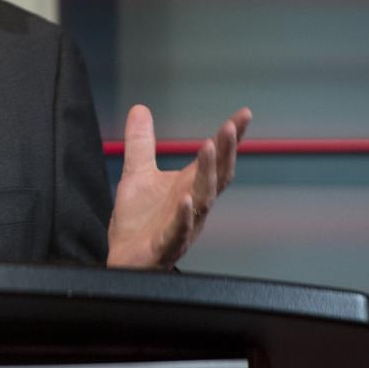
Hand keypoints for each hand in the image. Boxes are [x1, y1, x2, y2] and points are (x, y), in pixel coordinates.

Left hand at [106, 104, 251, 268]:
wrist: (124, 259)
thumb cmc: (138, 221)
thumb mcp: (136, 174)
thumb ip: (141, 143)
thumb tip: (140, 107)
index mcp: (189, 187)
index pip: (215, 160)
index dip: (230, 139)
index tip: (243, 114)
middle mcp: (193, 206)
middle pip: (217, 177)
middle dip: (225, 152)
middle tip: (230, 126)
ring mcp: (183, 226)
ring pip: (202, 201)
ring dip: (208, 175)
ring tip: (209, 147)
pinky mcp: (165, 246)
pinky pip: (178, 232)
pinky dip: (184, 217)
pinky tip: (186, 200)